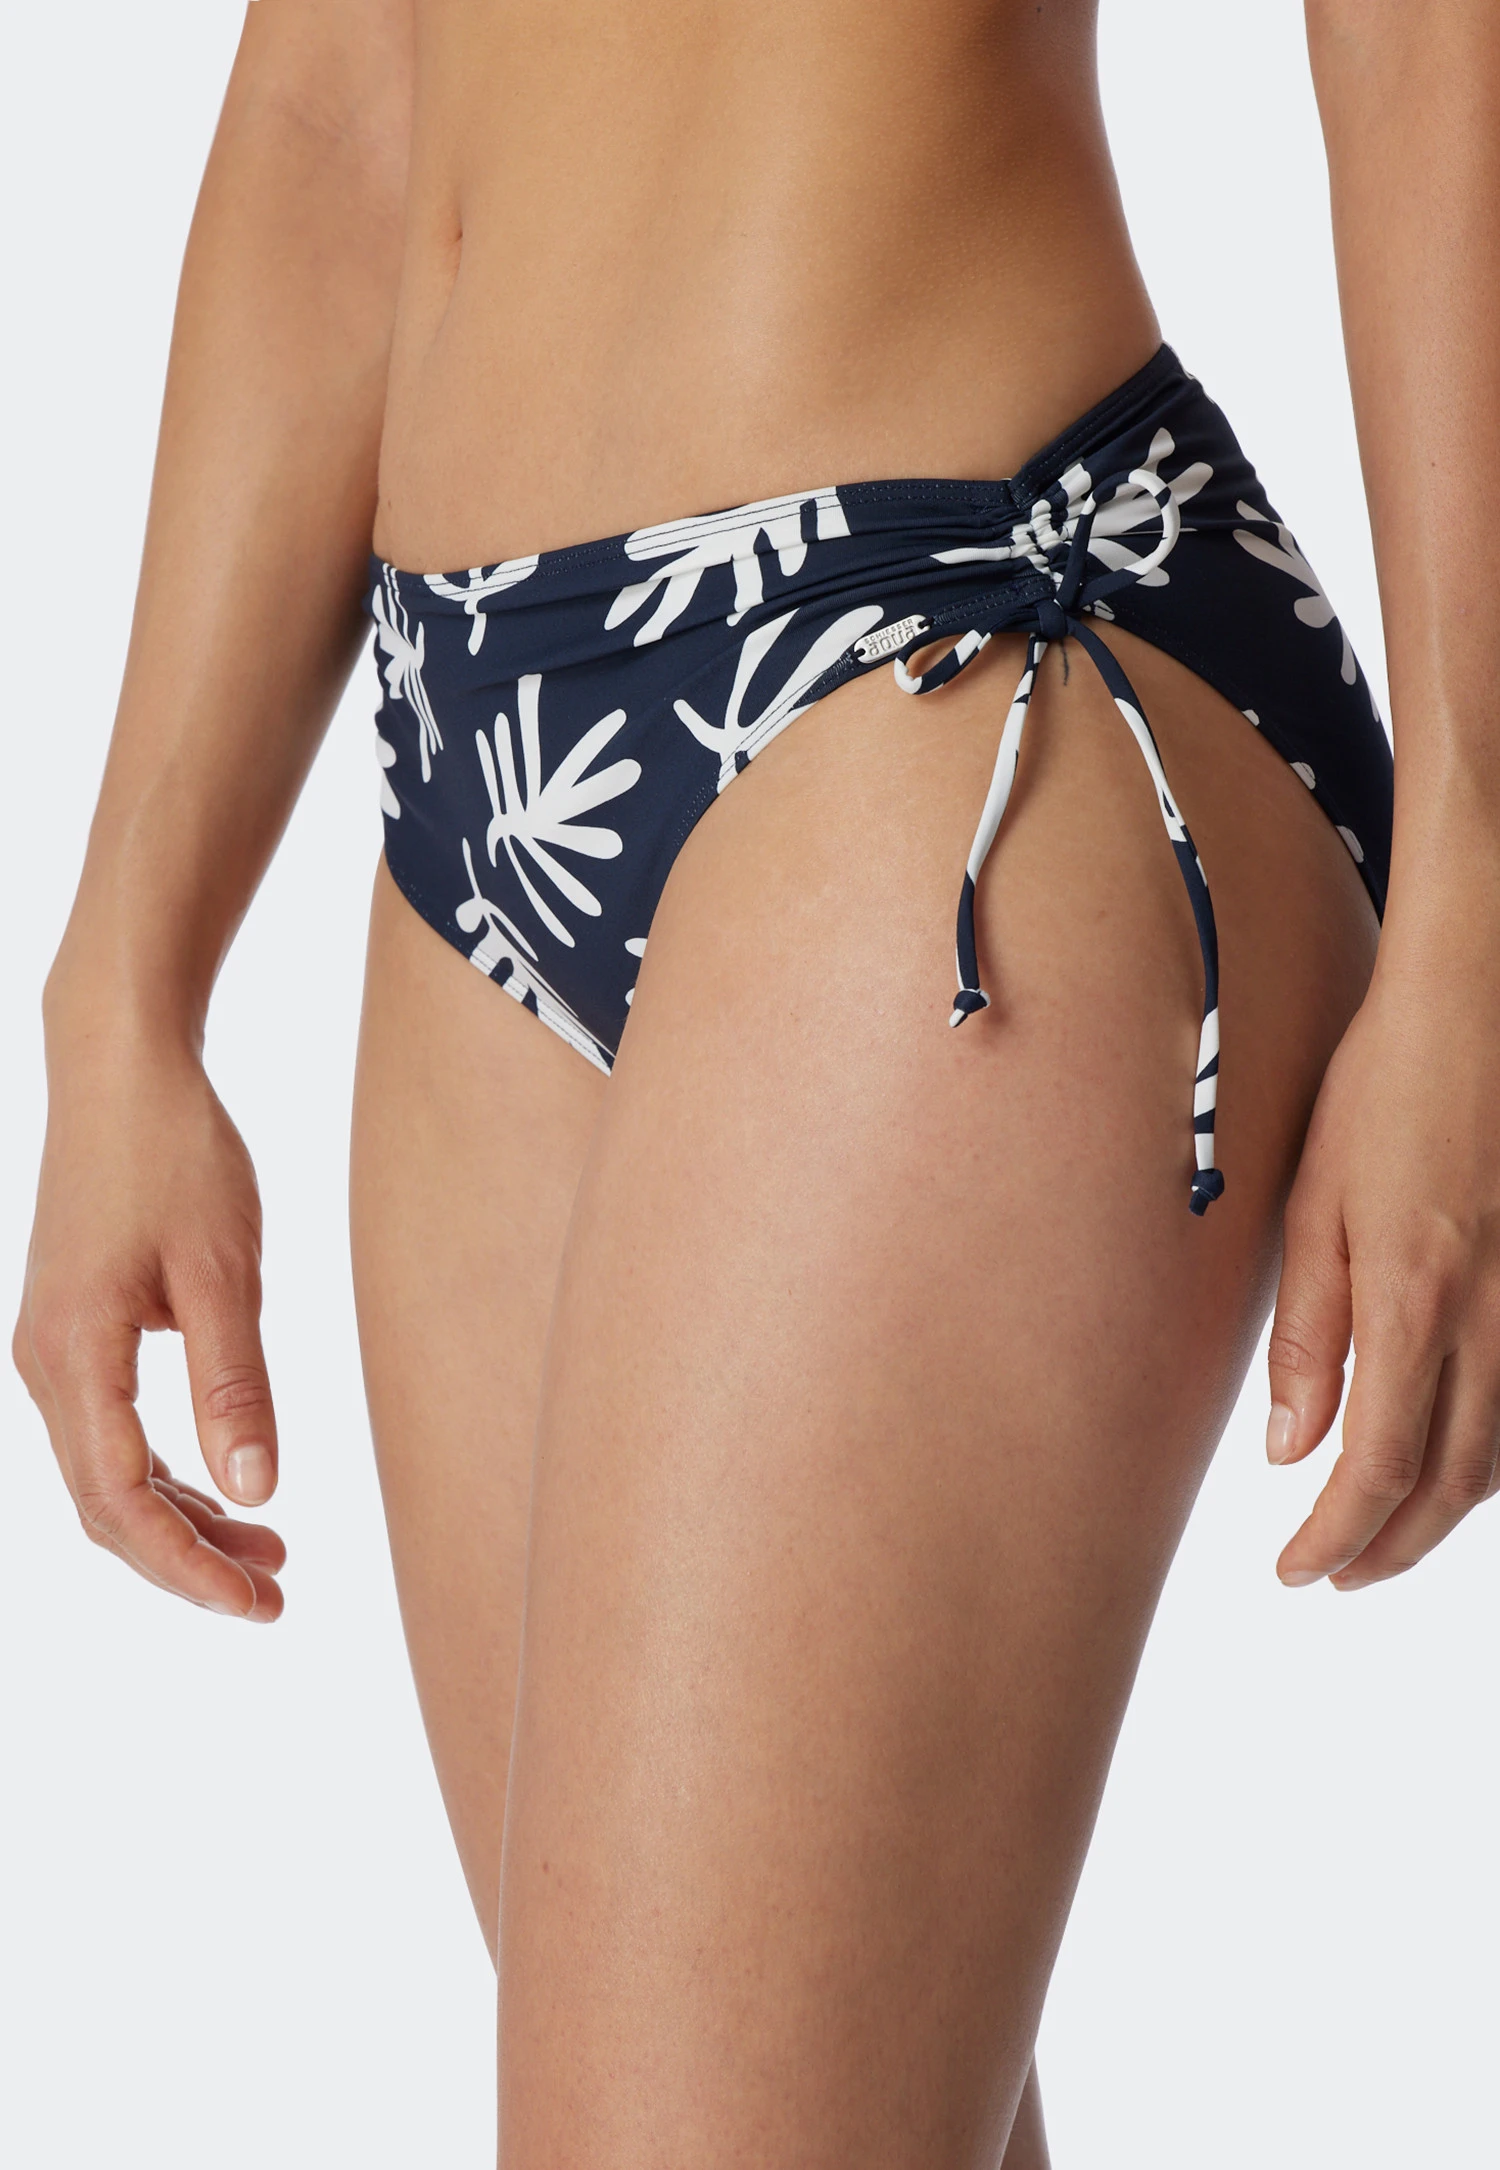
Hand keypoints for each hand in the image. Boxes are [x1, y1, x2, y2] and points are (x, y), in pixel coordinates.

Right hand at [13, 1030, 284, 1619]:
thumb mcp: (224, 1270)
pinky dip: (165, 1472)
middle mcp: (45, 1362)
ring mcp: (51, 1348)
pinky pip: (110, 1432)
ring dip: (182, 1521)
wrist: (120, 1070)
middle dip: (187, 1561)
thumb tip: (259, 1493)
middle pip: (106, 1505)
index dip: (187, 1567)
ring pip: (107, 1473)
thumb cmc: (176, 1155)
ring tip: (270, 1554)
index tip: (258, 1603)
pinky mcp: (73, 1331)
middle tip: (276, 1596)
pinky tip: (226, 1486)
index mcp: (75, 1354)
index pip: (119, 1502)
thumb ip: (236, 1384)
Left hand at [1267, 941, 1499, 1590]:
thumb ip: (1305, 1337)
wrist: (1479, 1009)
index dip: (1334, 1536)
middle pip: (1449, 1485)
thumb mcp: (1313, 1207)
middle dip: (1389, 1549)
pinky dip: (1484, 1458)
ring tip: (1380, 1537)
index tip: (1293, 1571)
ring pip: (1497, 1456)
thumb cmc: (1384, 1092)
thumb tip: (1289, 1451)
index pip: (1376, 1468)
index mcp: (1413, 1303)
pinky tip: (1448, 1462)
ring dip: (1439, 1515)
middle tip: (1333, 1576)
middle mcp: (1489, 1321)